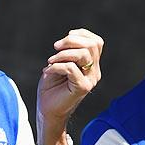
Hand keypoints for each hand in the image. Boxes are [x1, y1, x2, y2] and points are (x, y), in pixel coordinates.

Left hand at [36, 29, 102, 144]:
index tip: (64, 39)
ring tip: (50, 61)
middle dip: (70, 41)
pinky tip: (47, 71)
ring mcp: (90, 80)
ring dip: (62, 54)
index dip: (81, 34)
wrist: (47, 111)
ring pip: (83, 54)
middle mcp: (95, 72)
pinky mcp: (82, 87)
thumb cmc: (51, 87)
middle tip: (55, 48)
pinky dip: (56, 66)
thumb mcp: (59, 63)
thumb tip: (71, 37)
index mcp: (92, 65)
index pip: (96, 42)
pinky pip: (70, 68)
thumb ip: (68, 51)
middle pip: (91, 45)